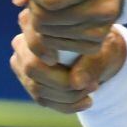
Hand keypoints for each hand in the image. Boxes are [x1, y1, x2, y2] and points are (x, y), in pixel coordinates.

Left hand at [9, 0, 124, 60]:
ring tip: (50, 3)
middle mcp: (104, 6)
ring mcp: (101, 28)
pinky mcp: (95, 43)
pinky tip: (56, 18)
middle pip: (45, 18)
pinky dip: (48, 34)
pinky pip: (55, 46)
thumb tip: (18, 1)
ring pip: (46, 35)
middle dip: (34, 4)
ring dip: (39, 20)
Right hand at [10, 19, 126, 112]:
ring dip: (68, 96)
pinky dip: (66, 105)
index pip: (32, 39)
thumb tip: (76, 83)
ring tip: (92, 92)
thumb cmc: (100, 44)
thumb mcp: (103, 51)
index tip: (61, 61)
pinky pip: (42, 99)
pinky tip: (86, 102)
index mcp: (37, 21)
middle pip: (32, 68)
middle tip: (92, 85)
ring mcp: (23, 64)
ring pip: (37, 88)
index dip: (42, 51)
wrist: (99, 54)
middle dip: (63, 83)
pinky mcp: (29, 83)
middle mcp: (23, 41)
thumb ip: (90, 65)